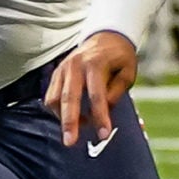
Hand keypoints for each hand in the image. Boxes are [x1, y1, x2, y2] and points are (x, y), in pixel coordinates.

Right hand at [45, 29, 137, 147]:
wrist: (106, 36)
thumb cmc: (120, 57)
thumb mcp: (127, 72)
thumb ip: (116, 92)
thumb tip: (104, 111)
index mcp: (96, 64)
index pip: (97, 96)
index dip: (100, 117)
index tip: (103, 135)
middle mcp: (75, 66)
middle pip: (69, 98)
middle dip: (69, 122)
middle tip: (70, 142)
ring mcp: (63, 69)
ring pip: (54, 98)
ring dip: (63, 118)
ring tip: (77, 129)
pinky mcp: (56, 73)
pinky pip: (51, 96)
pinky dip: (57, 110)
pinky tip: (70, 117)